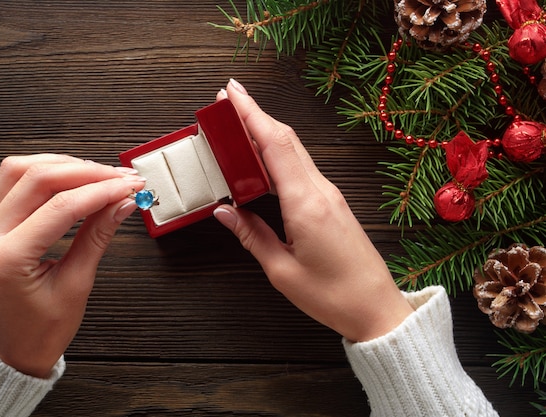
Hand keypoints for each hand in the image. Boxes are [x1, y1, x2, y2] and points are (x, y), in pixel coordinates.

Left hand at [0, 154, 144, 376]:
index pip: (60, 206)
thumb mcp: (76, 286)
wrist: (13, 351)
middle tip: (120, 177)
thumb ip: (97, 237)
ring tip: (97, 175)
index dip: (101, 191)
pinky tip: (63, 177)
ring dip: (62, 166)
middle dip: (86, 172)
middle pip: (36, 178)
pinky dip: (39, 172)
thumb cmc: (39, 331)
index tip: (129, 187)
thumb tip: (121, 204)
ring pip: (19, 170)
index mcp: (6, 259)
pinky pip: (8, 182)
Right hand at [214, 80, 413, 341]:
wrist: (377, 309)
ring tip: (239, 124)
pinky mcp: (332, 203)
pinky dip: (279, 154)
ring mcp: (330, 195)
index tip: (230, 93)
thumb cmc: (333, 296)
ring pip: (295, 151)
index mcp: (306, 204)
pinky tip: (264, 158)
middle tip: (227, 100)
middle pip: (286, 140)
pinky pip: (303, 168)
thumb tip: (225, 211)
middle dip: (255, 114)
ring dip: (267, 132)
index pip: (274, 146)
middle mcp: (320, 191)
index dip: (251, 115)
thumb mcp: (282, 270)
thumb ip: (252, 235)